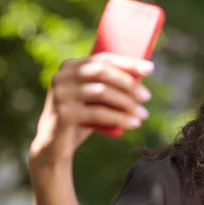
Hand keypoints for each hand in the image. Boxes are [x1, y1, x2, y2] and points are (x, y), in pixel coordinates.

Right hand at [28, 53, 153, 167]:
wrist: (54, 145)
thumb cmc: (81, 118)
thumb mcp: (93, 99)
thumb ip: (108, 85)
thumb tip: (143, 74)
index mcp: (70, 67)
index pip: (103, 59)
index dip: (128, 62)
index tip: (150, 69)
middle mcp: (62, 76)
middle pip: (102, 72)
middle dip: (128, 83)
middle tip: (147, 97)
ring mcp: (60, 94)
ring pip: (101, 92)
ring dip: (127, 103)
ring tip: (144, 115)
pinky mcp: (63, 114)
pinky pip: (97, 113)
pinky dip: (119, 118)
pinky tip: (134, 124)